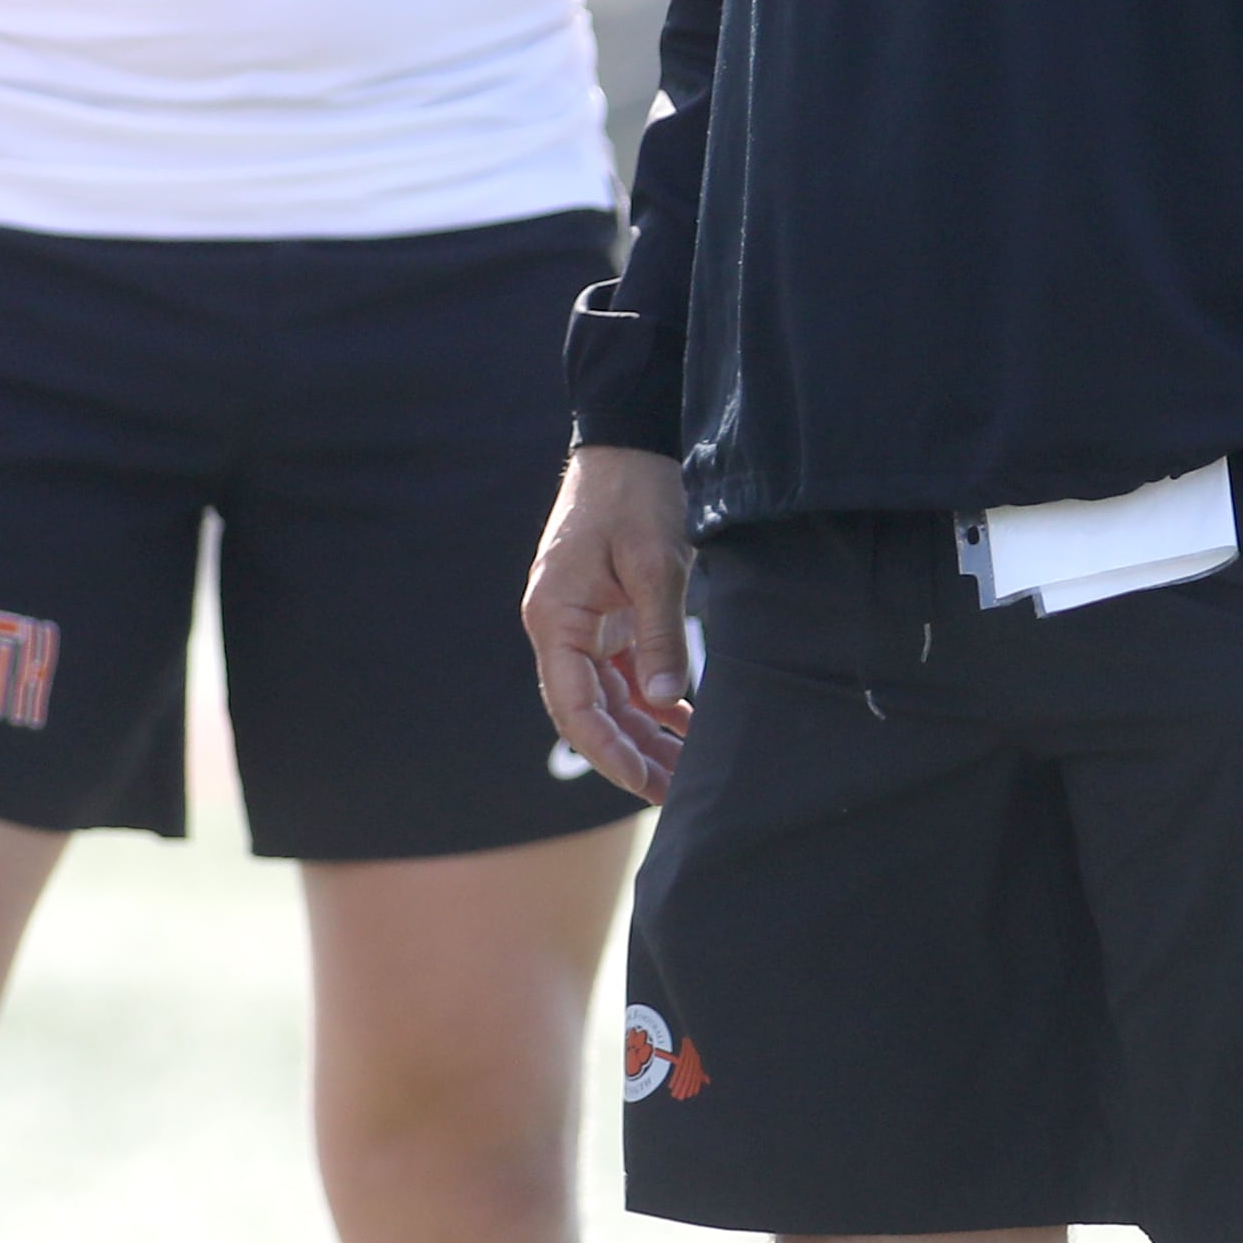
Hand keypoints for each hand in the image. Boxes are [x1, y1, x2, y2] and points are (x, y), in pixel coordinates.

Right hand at [522, 443, 693, 802]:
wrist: (628, 447)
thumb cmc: (634, 497)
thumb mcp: (653, 563)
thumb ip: (660, 633)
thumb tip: (667, 700)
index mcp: (555, 618)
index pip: (572, 706)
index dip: (607, 752)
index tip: (644, 784)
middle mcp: (560, 629)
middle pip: (590, 712)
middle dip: (632, 756)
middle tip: (679, 795)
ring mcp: (581, 626)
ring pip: (609, 700)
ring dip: (645, 736)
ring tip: (687, 772)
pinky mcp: (606, 619)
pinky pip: (623, 675)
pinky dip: (653, 702)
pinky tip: (686, 724)